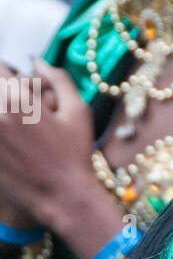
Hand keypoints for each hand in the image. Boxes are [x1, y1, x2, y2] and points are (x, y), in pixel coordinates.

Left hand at [0, 58, 95, 227]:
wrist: (64, 197)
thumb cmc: (74, 154)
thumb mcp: (78, 112)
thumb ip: (59, 79)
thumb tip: (37, 61)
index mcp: (18, 100)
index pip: (0, 69)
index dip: (8, 73)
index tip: (15, 83)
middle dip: (4, 93)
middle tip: (17, 107)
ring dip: (1, 113)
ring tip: (14, 126)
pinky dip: (1, 135)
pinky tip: (12, 141)